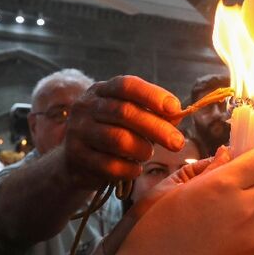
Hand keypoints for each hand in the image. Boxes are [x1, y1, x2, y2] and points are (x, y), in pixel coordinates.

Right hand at [62, 75, 184, 187]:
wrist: (76, 161)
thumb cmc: (112, 132)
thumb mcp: (129, 117)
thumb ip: (152, 113)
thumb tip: (178, 114)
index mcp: (101, 90)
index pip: (126, 85)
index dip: (152, 95)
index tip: (174, 108)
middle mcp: (86, 106)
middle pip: (124, 113)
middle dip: (156, 128)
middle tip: (177, 142)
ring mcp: (78, 131)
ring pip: (118, 140)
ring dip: (142, 150)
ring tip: (148, 154)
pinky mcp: (76, 157)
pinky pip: (109, 165)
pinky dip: (129, 169)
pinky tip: (135, 169)